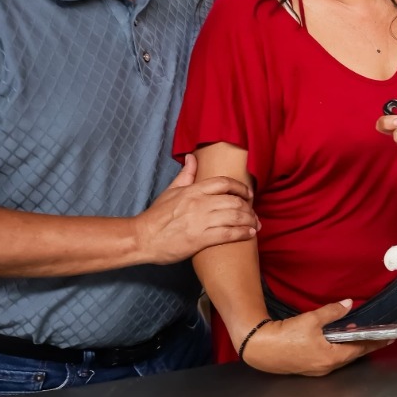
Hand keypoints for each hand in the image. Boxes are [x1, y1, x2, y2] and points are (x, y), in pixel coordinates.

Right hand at [133, 154, 257, 263]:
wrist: (142, 238)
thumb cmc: (156, 216)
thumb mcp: (170, 191)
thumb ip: (186, 175)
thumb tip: (192, 157)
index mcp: (193, 191)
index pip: (224, 183)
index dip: (241, 188)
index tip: (249, 194)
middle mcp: (199, 203)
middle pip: (234, 201)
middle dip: (249, 208)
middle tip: (253, 214)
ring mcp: (200, 221)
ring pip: (234, 217)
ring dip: (250, 221)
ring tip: (255, 225)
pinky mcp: (200, 239)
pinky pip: (228, 234)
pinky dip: (242, 233)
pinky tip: (249, 234)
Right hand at [237, 299, 388, 376]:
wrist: (259, 348)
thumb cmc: (285, 336)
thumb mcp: (311, 320)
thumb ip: (332, 312)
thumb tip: (348, 304)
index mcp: (331, 358)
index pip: (360, 350)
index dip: (375, 343)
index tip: (389, 339)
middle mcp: (327, 367)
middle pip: (352, 356)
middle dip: (365, 345)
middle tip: (378, 336)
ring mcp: (317, 370)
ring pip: (341, 358)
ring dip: (350, 347)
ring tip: (358, 335)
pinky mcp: (308, 368)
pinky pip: (330, 359)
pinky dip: (338, 350)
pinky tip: (337, 341)